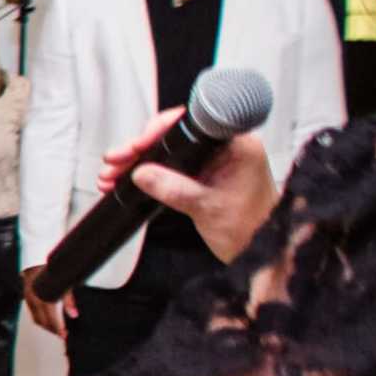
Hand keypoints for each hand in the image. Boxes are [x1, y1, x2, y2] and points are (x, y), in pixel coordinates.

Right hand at [21, 268, 68, 340]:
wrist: (36, 262)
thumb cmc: (49, 271)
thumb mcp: (64, 286)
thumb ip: (69, 302)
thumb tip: (74, 315)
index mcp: (44, 298)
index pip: (51, 319)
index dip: (58, 329)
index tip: (64, 335)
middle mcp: (34, 300)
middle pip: (43, 322)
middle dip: (53, 330)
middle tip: (62, 334)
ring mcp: (29, 300)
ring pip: (37, 320)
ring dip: (46, 326)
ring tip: (56, 329)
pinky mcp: (27, 299)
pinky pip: (33, 314)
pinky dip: (40, 319)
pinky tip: (47, 320)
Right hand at [96, 113, 275, 261]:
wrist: (263, 251)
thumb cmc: (251, 229)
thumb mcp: (207, 207)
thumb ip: (173, 188)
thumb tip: (142, 173)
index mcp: (236, 146)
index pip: (192, 124)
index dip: (160, 130)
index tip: (140, 144)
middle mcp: (225, 149)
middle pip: (174, 136)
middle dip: (140, 148)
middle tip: (118, 159)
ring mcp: (213, 162)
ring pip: (168, 152)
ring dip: (139, 161)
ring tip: (113, 173)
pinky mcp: (204, 175)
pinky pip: (171, 167)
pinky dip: (148, 173)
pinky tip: (126, 180)